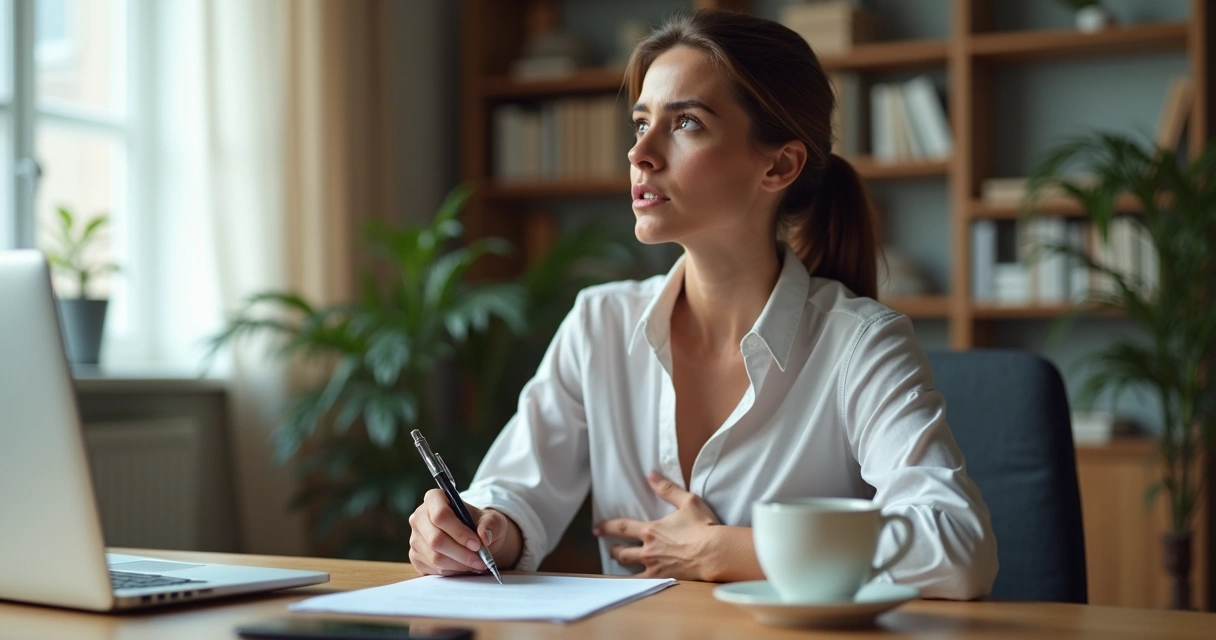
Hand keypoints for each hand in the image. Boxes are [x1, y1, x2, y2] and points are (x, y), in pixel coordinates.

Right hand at [408, 489, 521, 575]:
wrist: (474, 537)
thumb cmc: (480, 524)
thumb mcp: (491, 519)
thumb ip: (490, 525)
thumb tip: (484, 537)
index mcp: (434, 499)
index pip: (440, 515)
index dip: (459, 532)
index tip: (477, 544)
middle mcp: (419, 517)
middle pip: (436, 540)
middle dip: (462, 554)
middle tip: (481, 561)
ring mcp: (415, 538)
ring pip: (435, 557)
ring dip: (459, 565)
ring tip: (477, 565)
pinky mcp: (416, 557)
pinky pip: (433, 569)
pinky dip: (453, 572)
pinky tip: (465, 568)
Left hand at [593, 471, 721, 579]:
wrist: (715, 552)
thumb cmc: (703, 526)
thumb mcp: (687, 501)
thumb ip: (667, 489)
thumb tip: (651, 475)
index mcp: (651, 530)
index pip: (622, 527)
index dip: (607, 527)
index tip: (597, 528)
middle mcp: (649, 550)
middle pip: (622, 552)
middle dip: (614, 549)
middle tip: (610, 548)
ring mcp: (655, 567)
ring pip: (630, 568)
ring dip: (622, 565)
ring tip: (620, 564)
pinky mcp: (664, 578)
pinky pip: (643, 583)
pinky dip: (635, 582)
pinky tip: (633, 583)